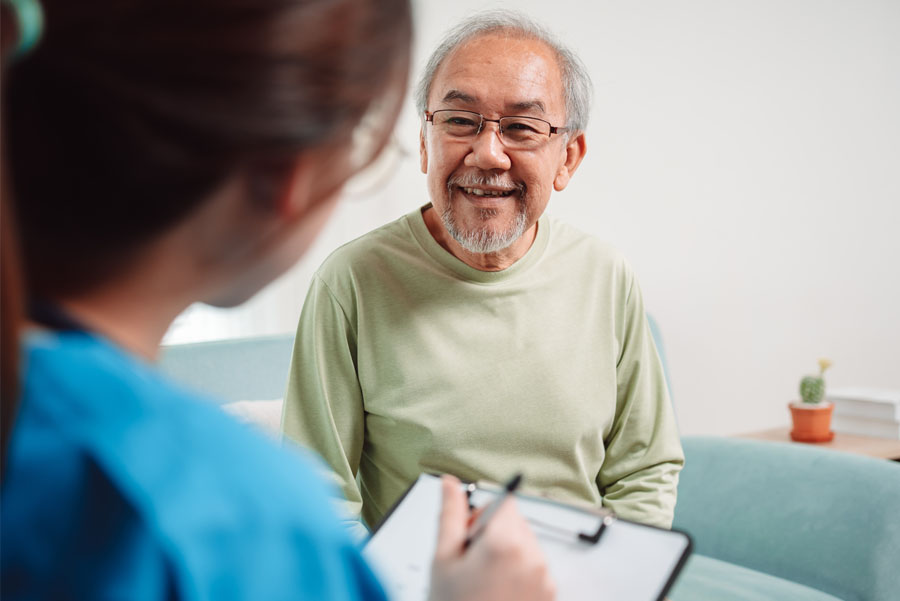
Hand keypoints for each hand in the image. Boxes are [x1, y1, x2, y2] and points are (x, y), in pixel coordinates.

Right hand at [428, 475, 555, 600]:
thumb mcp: (443, 560)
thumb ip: (451, 514)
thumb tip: (450, 483)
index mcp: (506, 542)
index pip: (504, 501)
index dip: (482, 516)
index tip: (469, 537)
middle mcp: (532, 557)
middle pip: (516, 522)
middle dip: (493, 534)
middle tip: (470, 564)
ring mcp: (544, 578)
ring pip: (525, 545)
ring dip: (506, 554)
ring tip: (483, 583)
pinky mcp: (549, 594)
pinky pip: (534, 568)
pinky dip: (517, 574)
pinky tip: (496, 593)